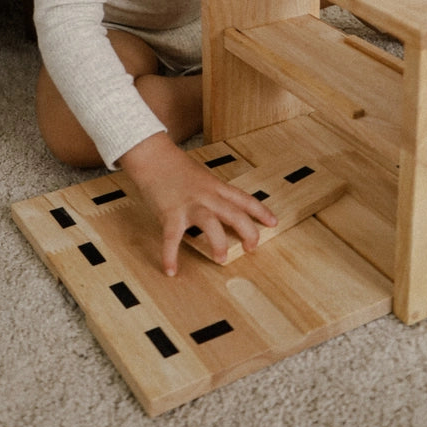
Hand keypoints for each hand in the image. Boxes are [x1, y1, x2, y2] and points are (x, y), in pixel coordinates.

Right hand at [119, 132, 276, 275]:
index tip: (273, 223)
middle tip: (252, 248)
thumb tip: (222, 208)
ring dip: (218, 243)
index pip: (243, 199)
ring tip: (221, 260)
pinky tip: (171, 270)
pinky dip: (170, 255)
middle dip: (247, 231)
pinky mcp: (170, 213)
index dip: (260, 211)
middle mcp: (207, 195)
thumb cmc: (175, 166)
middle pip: (234, 213)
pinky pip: (172, 237)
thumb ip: (212, 192)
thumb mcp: (201, 176)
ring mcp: (189, 204)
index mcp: (215, 186)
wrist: (153, 156)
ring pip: (210, 223)